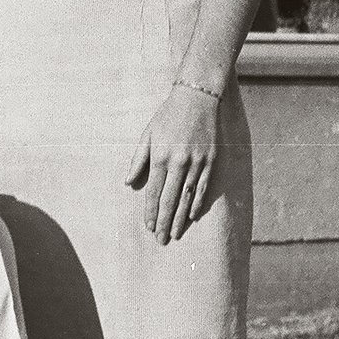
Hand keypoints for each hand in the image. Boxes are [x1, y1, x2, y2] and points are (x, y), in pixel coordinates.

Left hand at [124, 86, 219, 244]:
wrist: (197, 98)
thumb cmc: (168, 116)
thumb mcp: (148, 134)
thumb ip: (138, 160)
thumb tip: (128, 182)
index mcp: (159, 156)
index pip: (153, 191)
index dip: (150, 211)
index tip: (148, 226)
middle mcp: (178, 162)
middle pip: (169, 199)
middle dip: (163, 221)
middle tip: (160, 240)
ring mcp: (196, 163)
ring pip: (186, 197)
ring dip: (179, 218)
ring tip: (174, 234)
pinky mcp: (211, 161)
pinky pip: (202, 187)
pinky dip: (196, 203)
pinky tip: (191, 216)